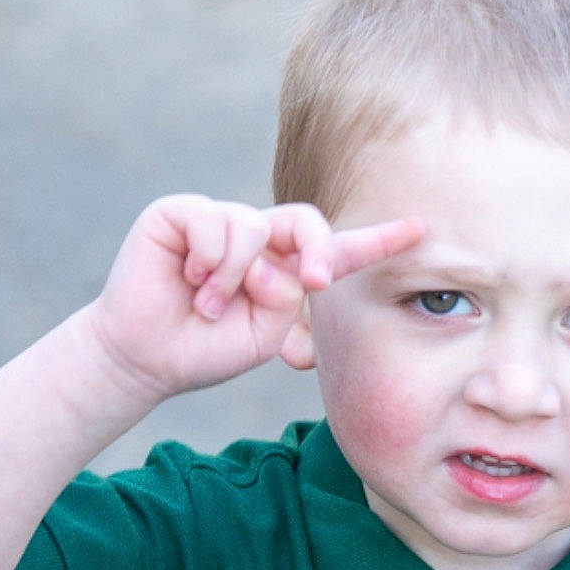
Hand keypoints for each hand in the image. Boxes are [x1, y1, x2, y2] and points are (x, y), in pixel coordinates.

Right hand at [86, 194, 424, 400]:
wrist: (148, 357)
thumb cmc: (208, 348)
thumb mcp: (267, 329)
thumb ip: (289, 294)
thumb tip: (282, 260)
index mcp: (285, 270)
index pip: (337, 250)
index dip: (379, 240)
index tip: (421, 230)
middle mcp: (257, 239)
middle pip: (305, 220)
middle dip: (318, 250)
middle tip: (312, 282)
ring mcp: (218, 221)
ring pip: (255, 229)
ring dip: (237, 277)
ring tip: (208, 305)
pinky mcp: (180, 212)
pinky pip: (215, 221)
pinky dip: (208, 259)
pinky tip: (187, 280)